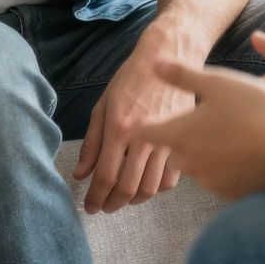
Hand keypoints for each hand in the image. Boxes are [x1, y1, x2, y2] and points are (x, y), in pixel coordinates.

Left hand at [73, 39, 195, 213]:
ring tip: (123, 197)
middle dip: (113, 204)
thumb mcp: (103, 105)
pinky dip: (157, 188)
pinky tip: (146, 183)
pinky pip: (171, 178)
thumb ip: (91, 143)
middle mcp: (144, 138)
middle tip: (105, 207)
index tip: (90, 207)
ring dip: (134, 199)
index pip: (106, 176)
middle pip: (127, 188)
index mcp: (119, 128)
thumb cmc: (131, 78)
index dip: (96, 198)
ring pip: (150, 188)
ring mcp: (167, 141)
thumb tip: (80, 174)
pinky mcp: (184, 140)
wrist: (169, 56)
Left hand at [137, 61, 264, 200]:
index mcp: (180, 134)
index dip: (146, 124)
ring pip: (196, 166)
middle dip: (181, 139)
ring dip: (204, 154)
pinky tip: (243, 153)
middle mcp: (188, 162)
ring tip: (229, 135)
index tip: (156, 116)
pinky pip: (219, 179)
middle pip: (171, 152)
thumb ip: (181, 75)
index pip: (144, 133)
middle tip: (205, 122)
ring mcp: (209, 181)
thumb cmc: (252, 108)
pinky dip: (225, 168)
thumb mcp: (216, 82)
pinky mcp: (230, 194)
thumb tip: (154, 64)